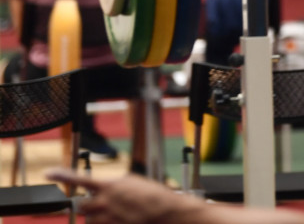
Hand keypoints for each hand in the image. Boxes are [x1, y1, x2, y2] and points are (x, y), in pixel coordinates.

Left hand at [46, 169, 198, 223]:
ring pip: (89, 221)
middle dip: (89, 207)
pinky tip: (119, 220)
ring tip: (116, 216)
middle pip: (82, 206)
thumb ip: (112, 186)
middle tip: (102, 206)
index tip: (49, 173)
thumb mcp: (132, 182)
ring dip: (98, 219)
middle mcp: (104, 202)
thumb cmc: (153, 196)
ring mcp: (107, 219)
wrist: (166, 213)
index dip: (62, 176)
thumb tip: (101, 190)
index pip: (79, 179)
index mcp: (109, 186)